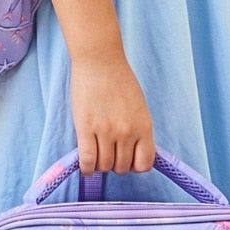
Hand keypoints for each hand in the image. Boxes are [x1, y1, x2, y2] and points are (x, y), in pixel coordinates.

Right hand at [69, 52, 156, 175]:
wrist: (100, 61)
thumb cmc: (119, 80)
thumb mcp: (139, 107)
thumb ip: (138, 129)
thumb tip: (132, 152)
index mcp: (144, 126)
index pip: (144, 163)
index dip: (134, 166)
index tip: (127, 159)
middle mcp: (127, 132)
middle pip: (122, 167)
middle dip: (115, 164)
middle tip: (108, 154)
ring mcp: (107, 131)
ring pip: (104, 166)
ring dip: (100, 165)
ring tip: (96, 155)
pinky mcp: (86, 128)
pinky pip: (88, 160)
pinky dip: (87, 168)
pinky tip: (85, 165)